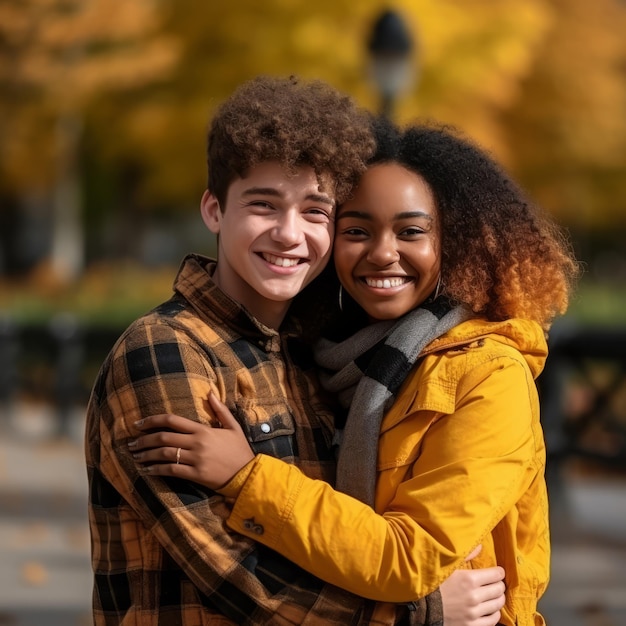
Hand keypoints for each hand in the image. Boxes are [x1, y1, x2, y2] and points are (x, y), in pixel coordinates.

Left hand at [129, 393, 254, 488]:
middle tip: (131, 442)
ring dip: (146, 455)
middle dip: (144, 439)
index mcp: (203, 430)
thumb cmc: (240, 449)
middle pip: (163, 438)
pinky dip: (157, 470)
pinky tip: (147, 470)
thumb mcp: (233, 426)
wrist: (248, 474)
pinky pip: (171, 471)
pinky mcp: (196, 475)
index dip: (152, 421)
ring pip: (164, 455)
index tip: (138, 424)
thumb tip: (210, 393)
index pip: (172, 421)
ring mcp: (195, 459)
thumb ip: (220, 410)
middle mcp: (197, 443)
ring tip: (135, 456)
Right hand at [440, 546, 505, 625]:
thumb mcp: (447, 564)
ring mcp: (473, 613)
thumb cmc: (434, 582)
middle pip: (499, 589)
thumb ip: (466, 554)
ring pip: (498, 604)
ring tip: (494, 594)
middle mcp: (474, 597)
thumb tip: (480, 546)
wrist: (422, 607)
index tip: (498, 571)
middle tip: (496, 582)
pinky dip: (495, 613)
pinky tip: (491, 609)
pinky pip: (493, 620)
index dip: (499, 572)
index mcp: (469, 579)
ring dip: (498, 598)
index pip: (496, 575)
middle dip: (500, 584)